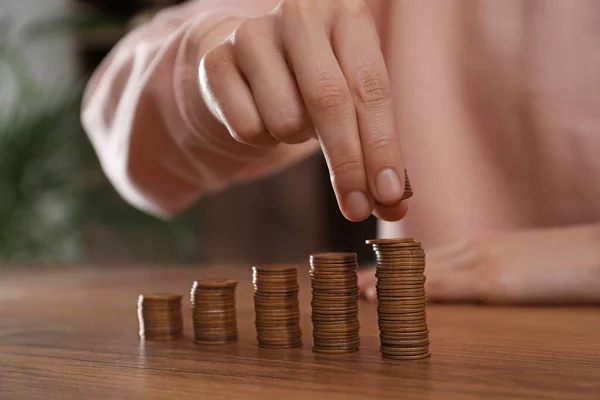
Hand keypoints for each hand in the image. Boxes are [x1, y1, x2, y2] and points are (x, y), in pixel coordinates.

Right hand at [199, 0, 406, 221]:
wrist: (247, 60)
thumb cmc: (312, 82)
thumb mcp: (351, 98)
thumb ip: (374, 146)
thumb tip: (392, 207)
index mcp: (346, 12)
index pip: (370, 87)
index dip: (382, 147)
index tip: (389, 197)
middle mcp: (299, 12)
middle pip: (328, 100)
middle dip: (347, 163)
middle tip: (356, 209)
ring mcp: (251, 33)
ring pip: (286, 120)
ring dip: (295, 137)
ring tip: (292, 117)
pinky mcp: (215, 61)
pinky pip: (247, 129)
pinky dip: (261, 138)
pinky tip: (260, 114)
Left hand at [358, 225, 599, 304]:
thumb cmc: (564, 261)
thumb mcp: (518, 263)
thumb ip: (487, 271)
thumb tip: (463, 285)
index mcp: (477, 246)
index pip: (425, 256)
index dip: (392, 267)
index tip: (367, 274)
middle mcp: (472, 248)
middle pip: (416, 261)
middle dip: (381, 273)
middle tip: (349, 283)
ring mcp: (482, 261)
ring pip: (424, 270)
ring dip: (388, 282)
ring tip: (357, 291)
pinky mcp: (497, 280)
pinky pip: (449, 285)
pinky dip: (417, 291)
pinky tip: (395, 297)